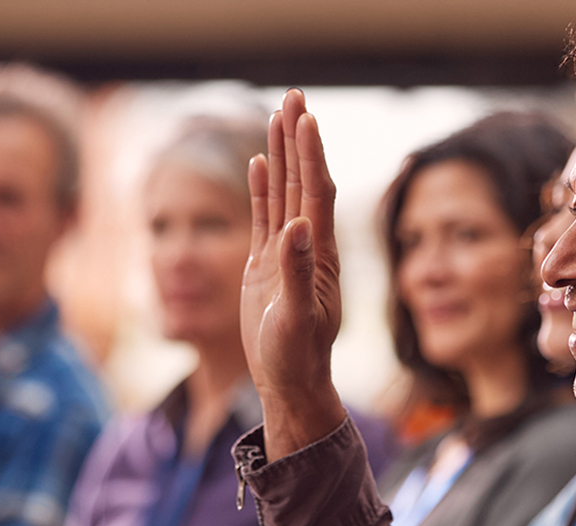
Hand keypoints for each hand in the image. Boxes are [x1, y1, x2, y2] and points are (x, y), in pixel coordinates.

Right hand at [242, 89, 345, 460]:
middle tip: (294, 94)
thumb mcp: (298, 317)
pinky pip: (263, 215)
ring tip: (278, 114)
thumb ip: (297, 273)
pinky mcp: (265, 265)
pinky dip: (261, 187)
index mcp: (319, 253)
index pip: (316, 192)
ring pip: (282, 192)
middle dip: (298, 139)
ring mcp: (286, 252)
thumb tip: (297, 227)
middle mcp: (307, 245)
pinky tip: (256, 162)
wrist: (289, 381)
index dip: (312, 155)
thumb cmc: (298, 356)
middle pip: (302, 181)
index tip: (307, 117)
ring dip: (280, 154)